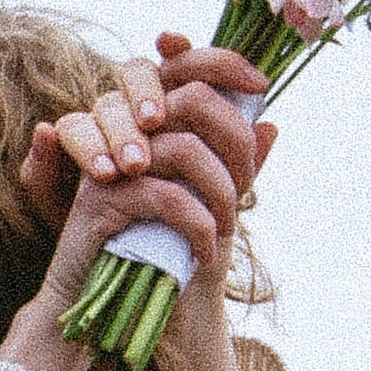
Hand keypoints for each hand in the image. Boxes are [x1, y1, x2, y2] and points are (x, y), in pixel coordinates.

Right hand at [1, 47, 278, 370]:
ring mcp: (112, 160)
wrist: (113, 307)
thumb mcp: (207, 206)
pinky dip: (198, 225)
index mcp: (151, 122)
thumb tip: (270, 127)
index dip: (224, 63)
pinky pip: (167, 196)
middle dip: (233, 139)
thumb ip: (234, 166)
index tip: (261, 86)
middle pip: (190, 97)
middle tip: (246, 187)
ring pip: (184, 149)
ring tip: (226, 228)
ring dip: (220, 191)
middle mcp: (128, 131)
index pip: (185, 66)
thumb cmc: (162, 252)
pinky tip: (205, 251)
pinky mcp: (101, 198)